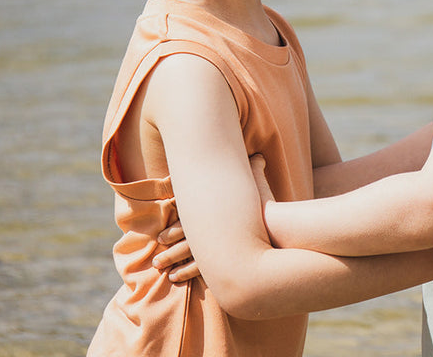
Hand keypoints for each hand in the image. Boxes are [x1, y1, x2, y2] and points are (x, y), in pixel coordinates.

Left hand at [153, 153, 272, 282]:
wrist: (275, 229)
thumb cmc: (264, 204)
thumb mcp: (258, 182)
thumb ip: (255, 169)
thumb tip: (260, 156)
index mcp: (212, 206)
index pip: (187, 212)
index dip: (175, 219)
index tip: (163, 228)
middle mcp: (208, 226)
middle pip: (181, 233)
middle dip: (167, 239)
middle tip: (157, 244)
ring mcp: (211, 244)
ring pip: (183, 253)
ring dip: (170, 259)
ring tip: (158, 264)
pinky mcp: (219, 260)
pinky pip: (196, 269)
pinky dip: (184, 272)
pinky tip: (175, 277)